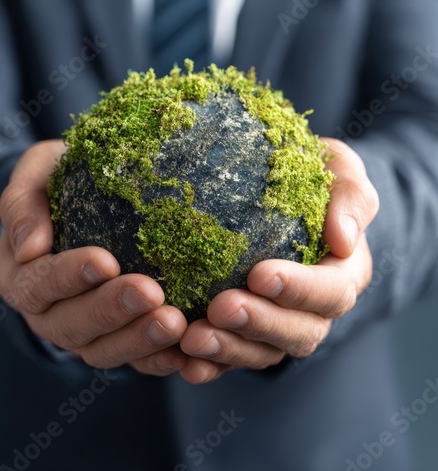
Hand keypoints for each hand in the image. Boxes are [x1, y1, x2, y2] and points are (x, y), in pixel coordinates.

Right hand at [0, 140, 188, 374]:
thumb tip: (31, 246)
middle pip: (71, 326)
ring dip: (138, 340)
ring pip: (103, 351)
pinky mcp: (116, 338)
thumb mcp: (37, 171)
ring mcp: (83, 331)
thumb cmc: (61, 180)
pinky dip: (158, 360)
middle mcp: (47, 312)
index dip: (68, 277)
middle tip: (151, 294)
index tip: (105, 261)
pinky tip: (185, 352)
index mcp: (19, 276)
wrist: (84, 202)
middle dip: (110, 312)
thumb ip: (22, 201)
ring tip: (175, 322)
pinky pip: (134, 360)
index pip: (37, 284)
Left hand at [178, 138, 379, 383]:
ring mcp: (281, 326)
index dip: (299, 289)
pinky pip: (233, 358)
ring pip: (263, 352)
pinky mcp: (250, 334)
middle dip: (259, 323)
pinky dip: (211, 364)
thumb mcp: (341, 172)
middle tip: (220, 308)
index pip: (331, 291)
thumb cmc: (314, 184)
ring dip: (229, 349)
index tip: (260, 274)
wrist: (289, 201)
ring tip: (193, 338)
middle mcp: (315, 310)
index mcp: (343, 274)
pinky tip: (184, 361)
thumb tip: (344, 239)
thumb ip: (351, 197)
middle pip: (298, 332)